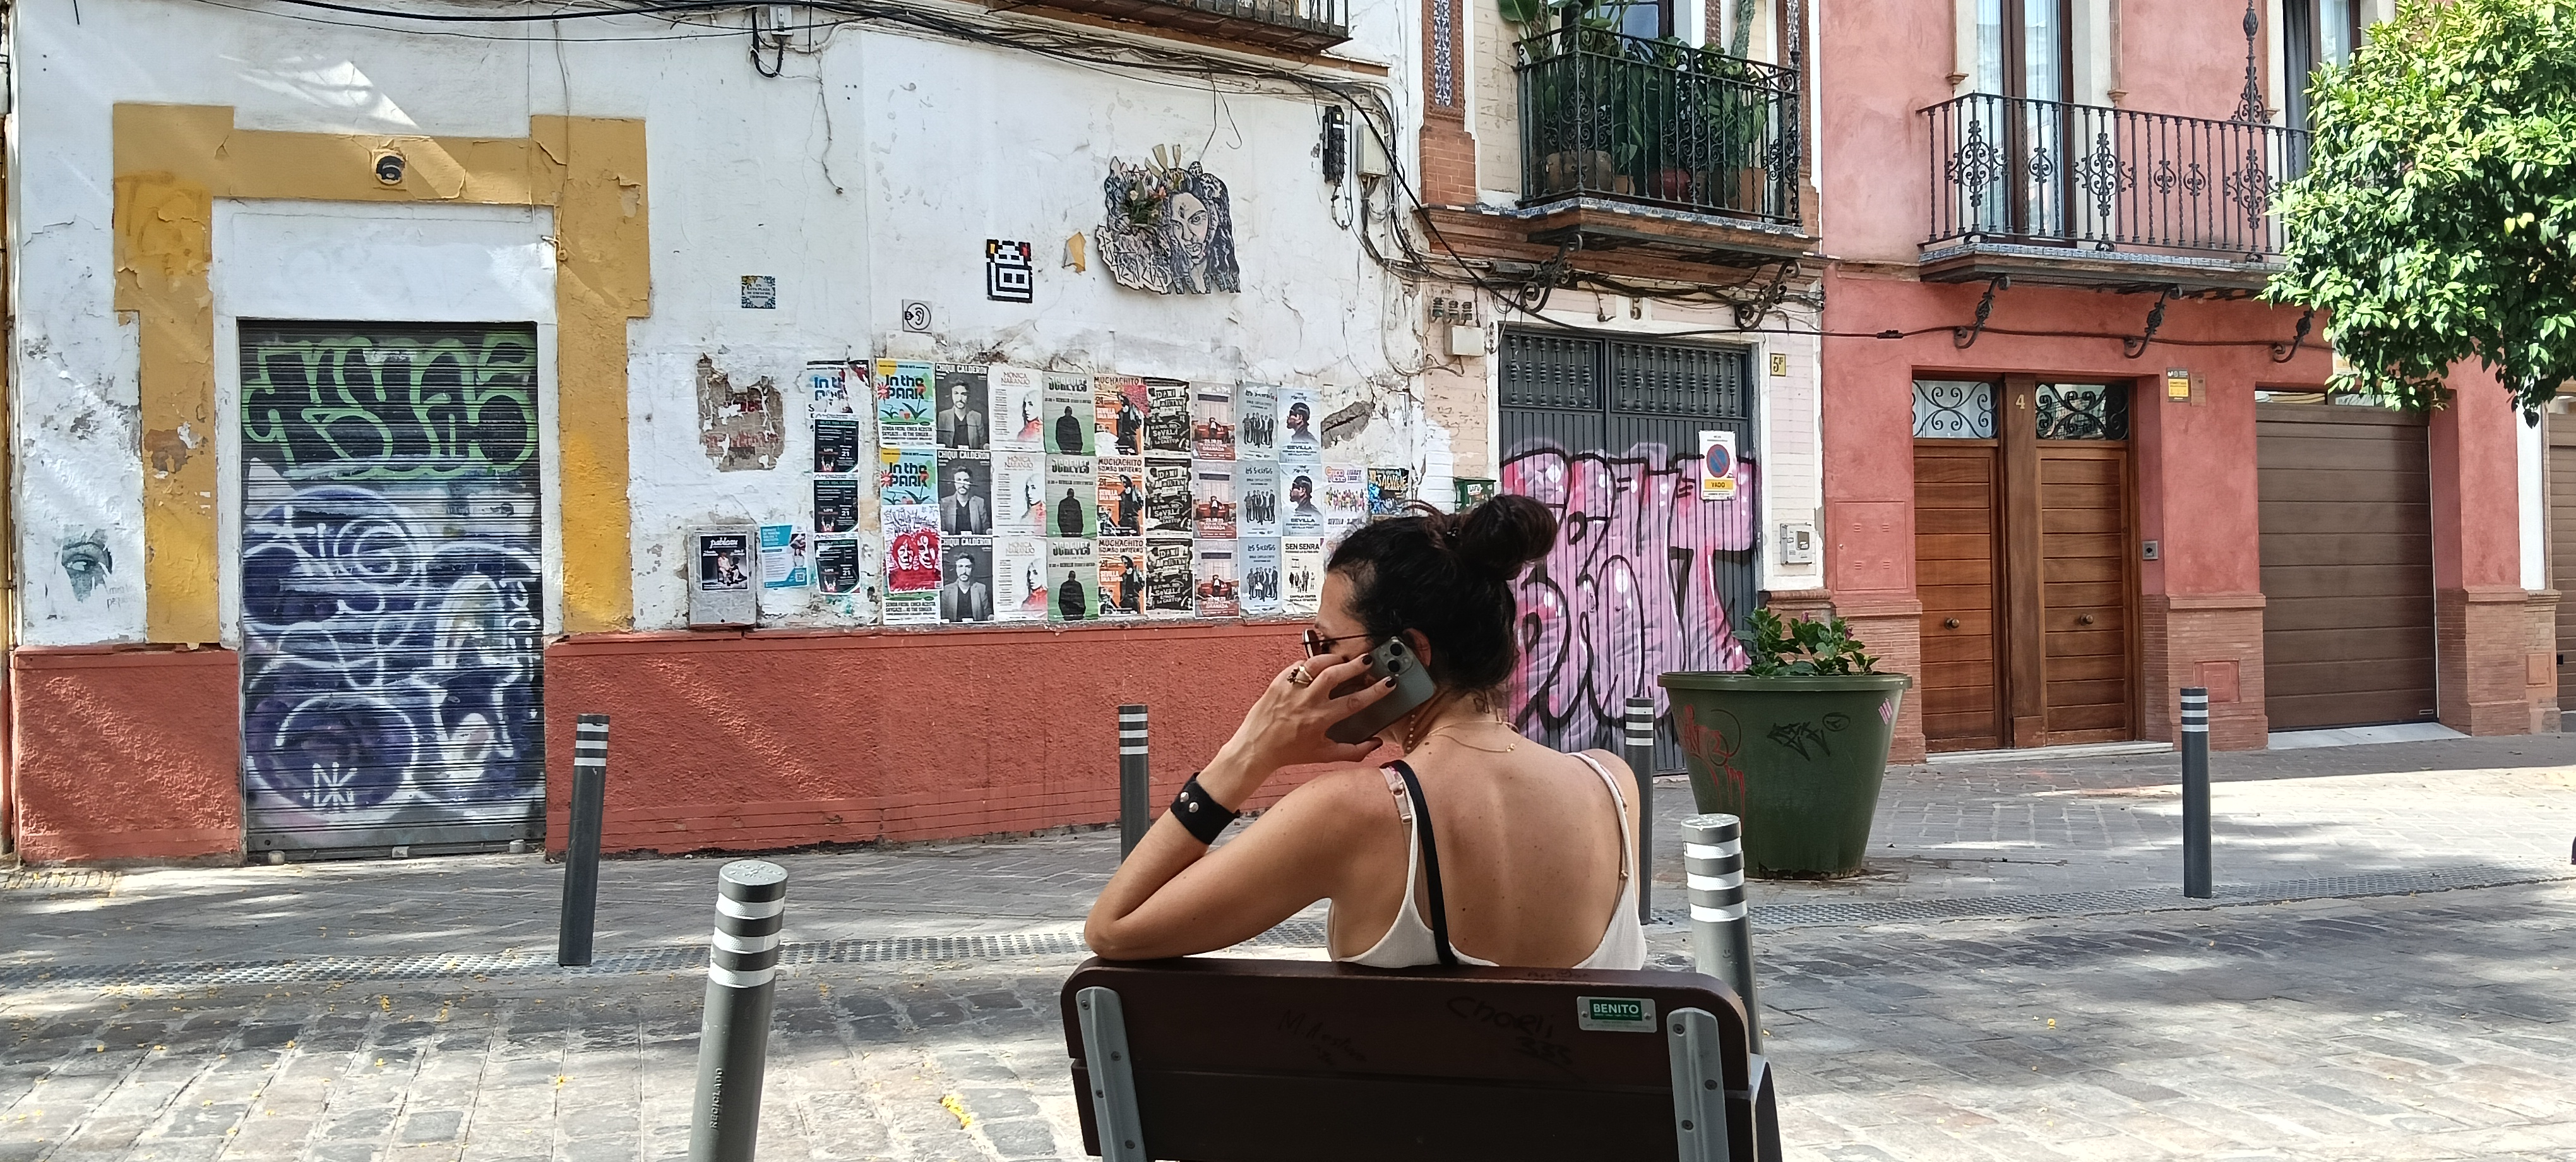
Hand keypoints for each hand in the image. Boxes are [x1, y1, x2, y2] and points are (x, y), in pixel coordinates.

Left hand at [1204, 654, 1399, 802]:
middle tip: (1369, 660)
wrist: (1257, 748)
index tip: (1388, 682)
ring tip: (1345, 659)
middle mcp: (1306, 702)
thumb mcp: (1324, 755)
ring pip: (1316, 664)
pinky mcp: (1278, 682)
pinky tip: (1321, 665)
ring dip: (1334, 658)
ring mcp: (1290, 689)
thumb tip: (1375, 744)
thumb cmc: (1290, 752)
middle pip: (1335, 675)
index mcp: (1319, 719)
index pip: (1354, 701)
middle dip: (1355, 665)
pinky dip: (1312, 663)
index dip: (1375, 691)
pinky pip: (1298, 665)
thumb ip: (1353, 751)